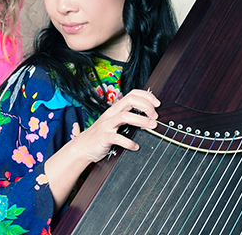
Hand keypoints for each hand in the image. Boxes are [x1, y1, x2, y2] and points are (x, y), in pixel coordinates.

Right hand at [43, 88, 159, 206]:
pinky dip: (128, 142)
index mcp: (116, 109)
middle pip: (130, 101)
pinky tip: (135, 146)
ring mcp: (107, 124)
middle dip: (146, 105)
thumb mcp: (115, 122)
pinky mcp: (104, 137)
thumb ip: (128, 116)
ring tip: (152, 125)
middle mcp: (111, 114)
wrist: (83, 146)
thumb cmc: (102, 134)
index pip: (132, 94)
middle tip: (156, 115)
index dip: (146, 96)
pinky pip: (118, 137)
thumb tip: (148, 114)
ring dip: (141, 120)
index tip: (157, 103)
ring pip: (125, 116)